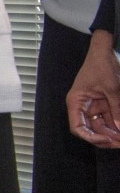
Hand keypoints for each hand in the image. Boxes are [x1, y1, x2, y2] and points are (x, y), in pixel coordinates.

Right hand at [68, 31, 119, 147]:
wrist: (104, 52)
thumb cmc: (101, 66)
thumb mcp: (111, 88)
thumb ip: (116, 109)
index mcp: (77, 103)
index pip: (77, 127)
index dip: (90, 137)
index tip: (107, 140)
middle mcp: (83, 107)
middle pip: (91, 130)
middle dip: (106, 137)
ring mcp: (94, 106)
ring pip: (102, 126)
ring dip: (113, 133)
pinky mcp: (103, 104)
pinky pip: (109, 118)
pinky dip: (117, 125)